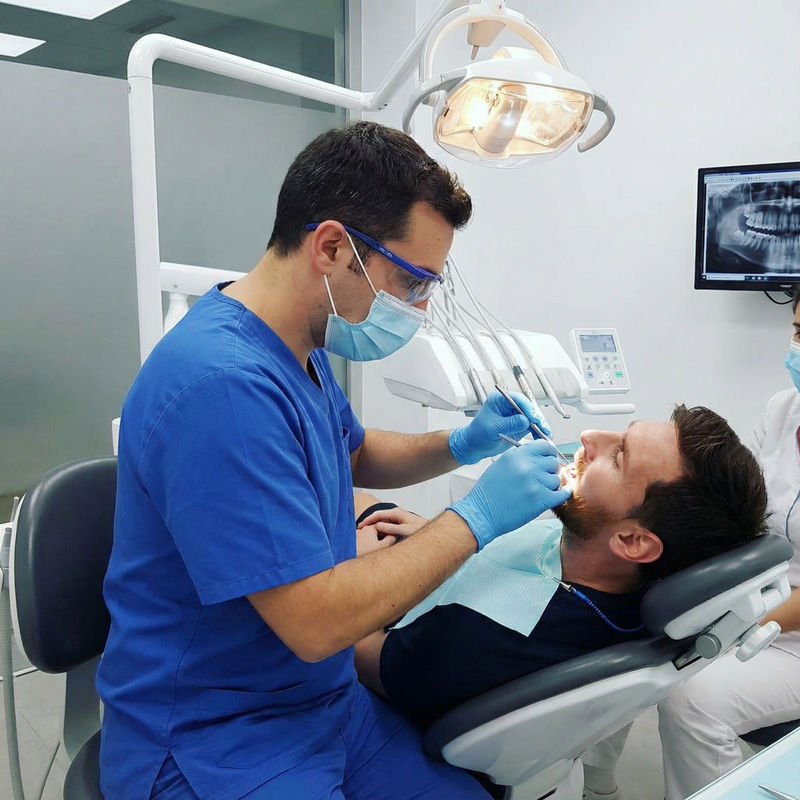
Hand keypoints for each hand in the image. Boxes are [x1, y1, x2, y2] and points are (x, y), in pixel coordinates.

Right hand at [356, 507, 427, 555]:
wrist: (430, 531)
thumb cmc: (420, 529)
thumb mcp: (405, 530)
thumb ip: (391, 528)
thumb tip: (377, 526)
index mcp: (396, 513)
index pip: (377, 514)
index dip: (367, 520)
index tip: (360, 526)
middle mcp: (395, 514)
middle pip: (378, 517)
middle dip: (368, 523)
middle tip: (359, 530)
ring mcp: (396, 518)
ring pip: (381, 521)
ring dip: (373, 526)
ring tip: (365, 533)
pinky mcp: (398, 523)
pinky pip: (386, 525)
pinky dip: (379, 529)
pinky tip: (376, 534)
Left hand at [448, 390, 550, 464]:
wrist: (474, 446)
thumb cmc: (477, 434)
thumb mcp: (493, 428)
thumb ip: (510, 424)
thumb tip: (525, 420)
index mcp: (499, 400)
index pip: (517, 399)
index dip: (528, 408)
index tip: (534, 418)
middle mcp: (508, 406)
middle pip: (528, 408)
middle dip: (537, 418)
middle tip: (543, 428)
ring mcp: (515, 416)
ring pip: (532, 418)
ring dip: (540, 426)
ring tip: (546, 435)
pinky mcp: (520, 426)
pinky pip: (532, 427)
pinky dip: (538, 432)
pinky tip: (542, 438)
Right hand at [448, 440, 571, 549]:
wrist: (482, 512)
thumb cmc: (489, 491)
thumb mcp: (501, 464)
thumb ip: (521, 457)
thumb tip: (540, 456)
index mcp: (517, 455)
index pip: (545, 446)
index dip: (548, 453)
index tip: (547, 459)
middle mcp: (527, 466)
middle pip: (553, 462)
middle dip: (549, 470)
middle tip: (542, 478)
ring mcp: (535, 482)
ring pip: (556, 479)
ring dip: (551, 485)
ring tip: (539, 490)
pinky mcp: (541, 500)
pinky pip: (561, 494)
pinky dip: (562, 495)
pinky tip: (558, 495)